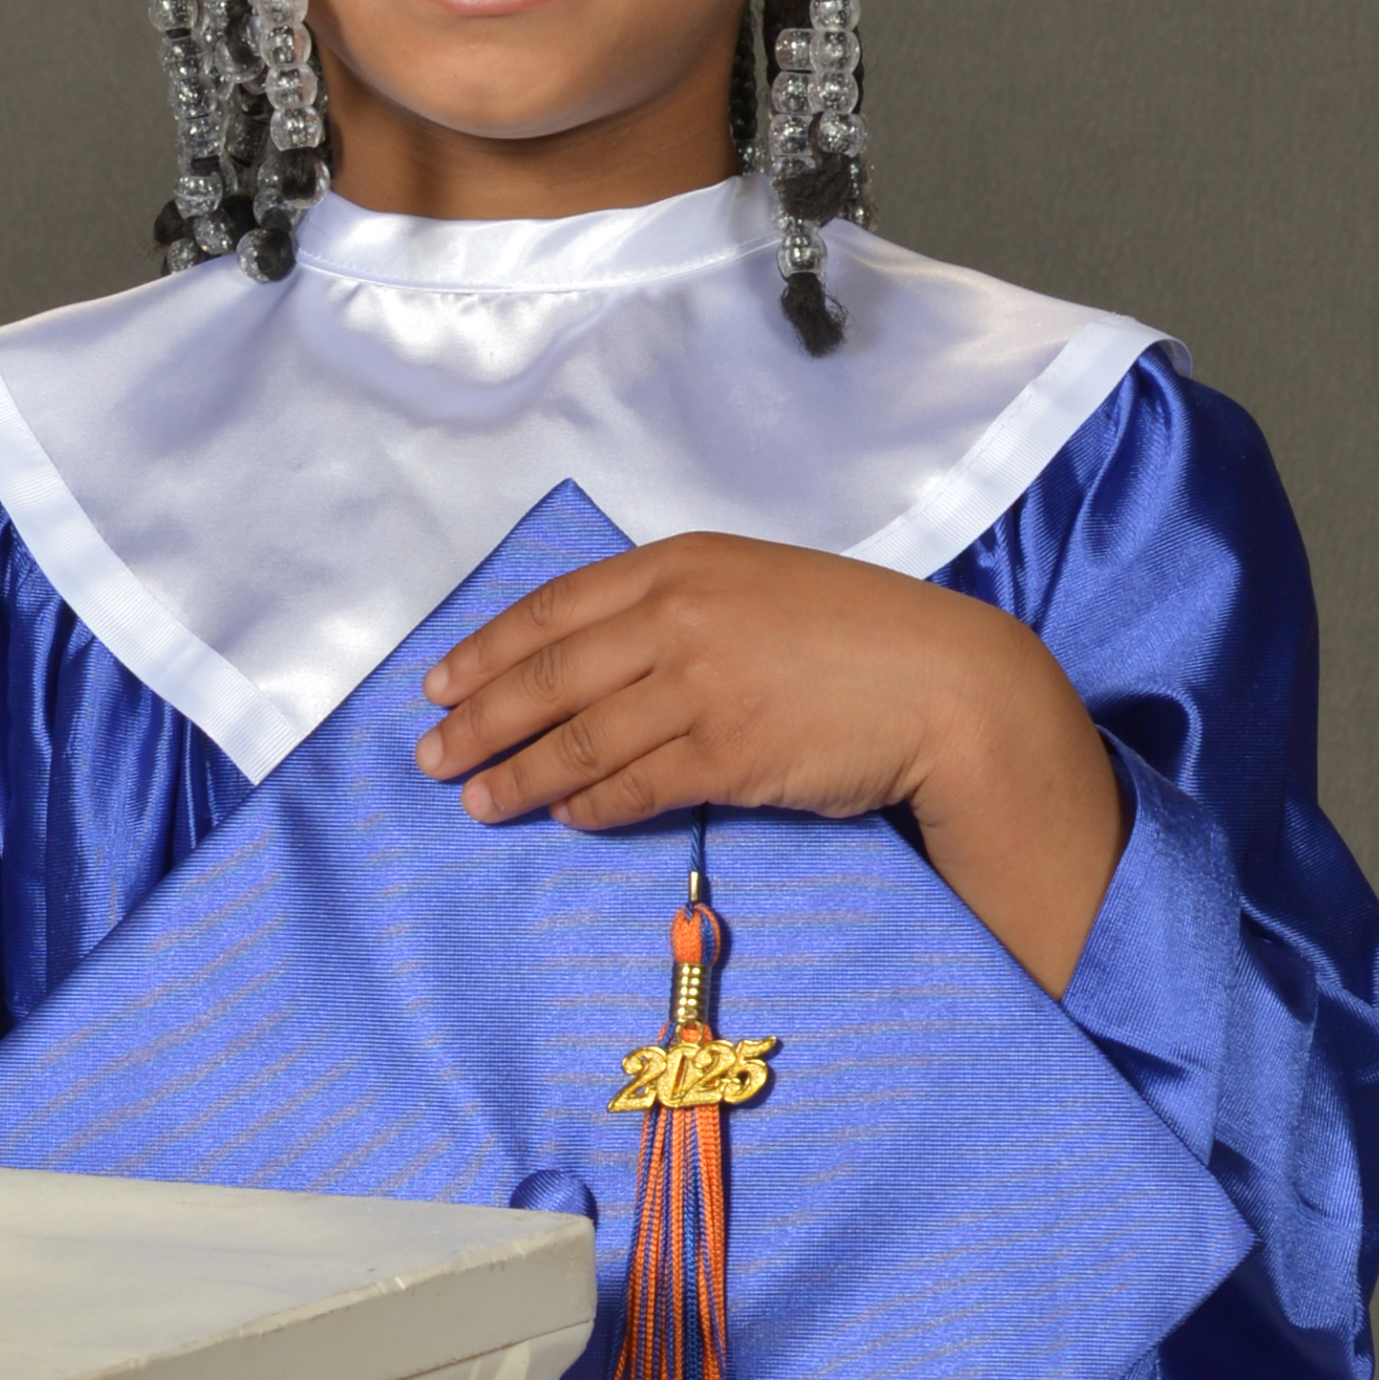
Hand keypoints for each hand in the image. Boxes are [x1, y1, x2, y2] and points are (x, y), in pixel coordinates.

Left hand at [414, 534, 1126, 993]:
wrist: (948, 684)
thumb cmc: (858, 634)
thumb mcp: (758, 586)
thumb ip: (678, 607)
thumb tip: (597, 659)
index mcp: (683, 562)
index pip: (556, 609)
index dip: (487, 650)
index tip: (439, 684)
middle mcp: (681, 616)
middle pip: (549, 676)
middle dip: (478, 719)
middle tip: (430, 758)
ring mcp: (702, 686)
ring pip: (579, 739)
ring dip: (517, 776)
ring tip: (476, 801)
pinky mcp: (729, 754)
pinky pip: (635, 787)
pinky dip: (589, 805)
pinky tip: (562, 817)